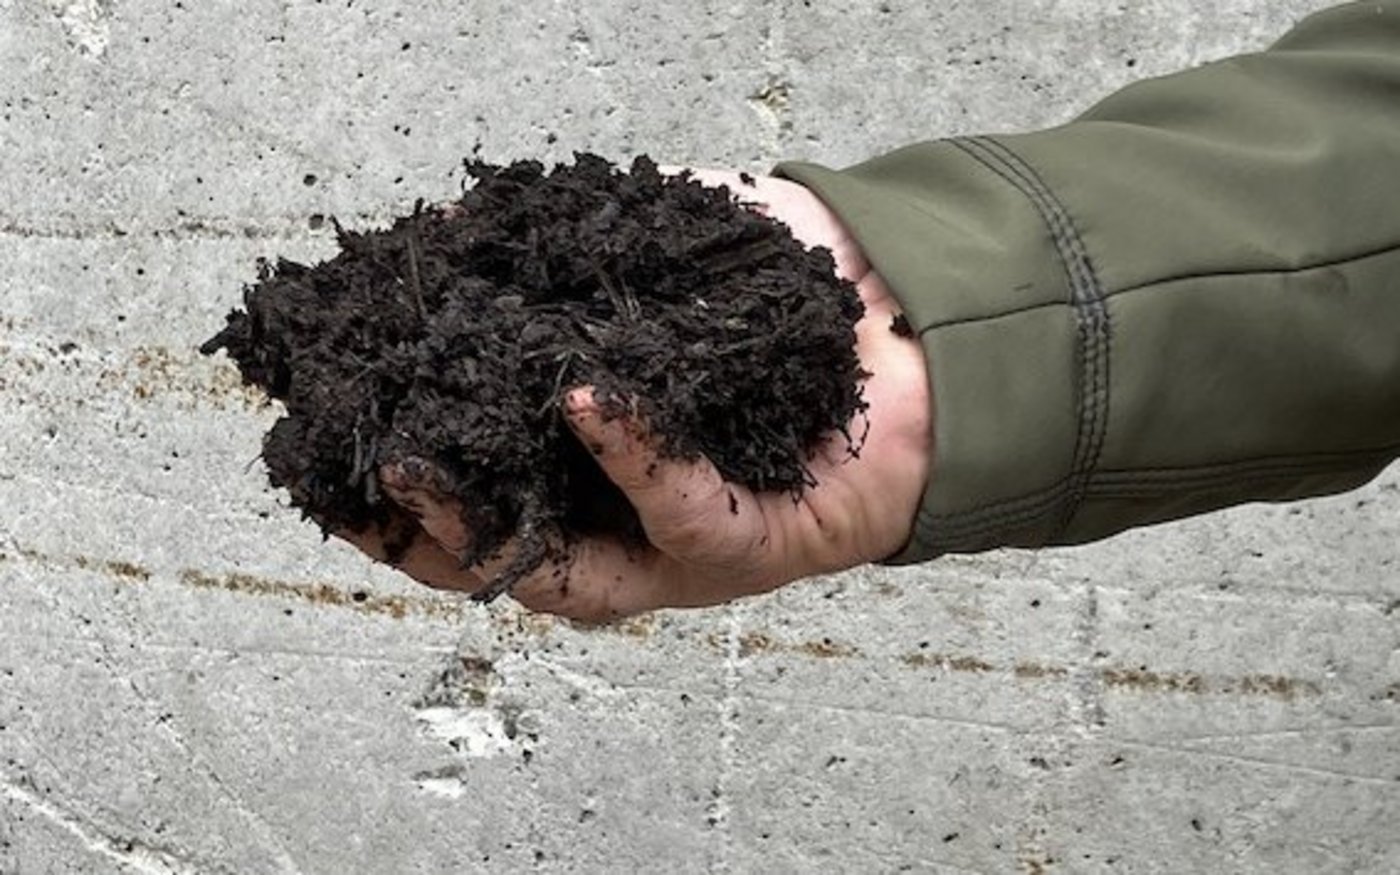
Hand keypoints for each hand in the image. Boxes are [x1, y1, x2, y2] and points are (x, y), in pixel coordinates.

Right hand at [342, 172, 931, 620]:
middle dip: (413, 533)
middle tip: (352, 474)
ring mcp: (685, 549)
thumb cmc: (775, 303)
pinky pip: (684, 513)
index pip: (469, 502)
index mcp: (587, 479)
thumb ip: (560, 251)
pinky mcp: (756, 543)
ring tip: (423, 462)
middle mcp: (625, 529)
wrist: (912, 316)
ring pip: (570, 579)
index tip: (315, 454)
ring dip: (485, 527)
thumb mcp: (648, 262)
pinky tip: (585, 399)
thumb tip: (460, 225)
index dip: (384, 495)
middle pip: (496, 563)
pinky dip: (630, 456)